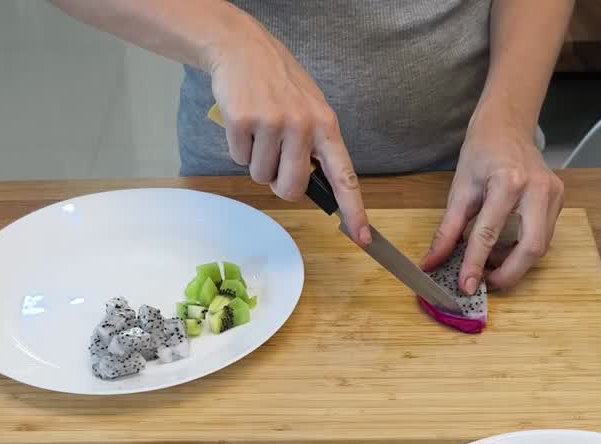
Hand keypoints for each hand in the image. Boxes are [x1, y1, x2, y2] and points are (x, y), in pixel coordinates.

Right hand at [207, 15, 370, 245]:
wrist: (244, 49)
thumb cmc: (280, 85)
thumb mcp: (311, 110)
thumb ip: (316, 147)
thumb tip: (314, 188)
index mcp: (327, 126)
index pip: (346, 177)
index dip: (354, 210)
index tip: (363, 237)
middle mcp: (304, 126)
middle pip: (291, 188)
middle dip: (280, 184)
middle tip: (275, 160)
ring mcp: (274, 123)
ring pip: (261, 176)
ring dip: (256, 161)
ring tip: (259, 130)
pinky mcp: (244, 121)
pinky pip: (239, 158)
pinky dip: (238, 146)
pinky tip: (244, 122)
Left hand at [423, 110, 563, 292]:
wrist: (508, 126)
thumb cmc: (482, 152)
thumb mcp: (459, 190)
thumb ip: (447, 231)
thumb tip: (432, 262)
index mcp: (508, 181)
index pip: (490, 233)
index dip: (476, 264)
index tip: (466, 286)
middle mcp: (538, 188)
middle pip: (531, 248)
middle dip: (509, 273)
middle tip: (485, 283)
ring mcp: (553, 194)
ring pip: (541, 246)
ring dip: (515, 263)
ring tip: (490, 262)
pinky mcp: (559, 200)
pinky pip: (543, 236)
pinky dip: (522, 249)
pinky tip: (503, 248)